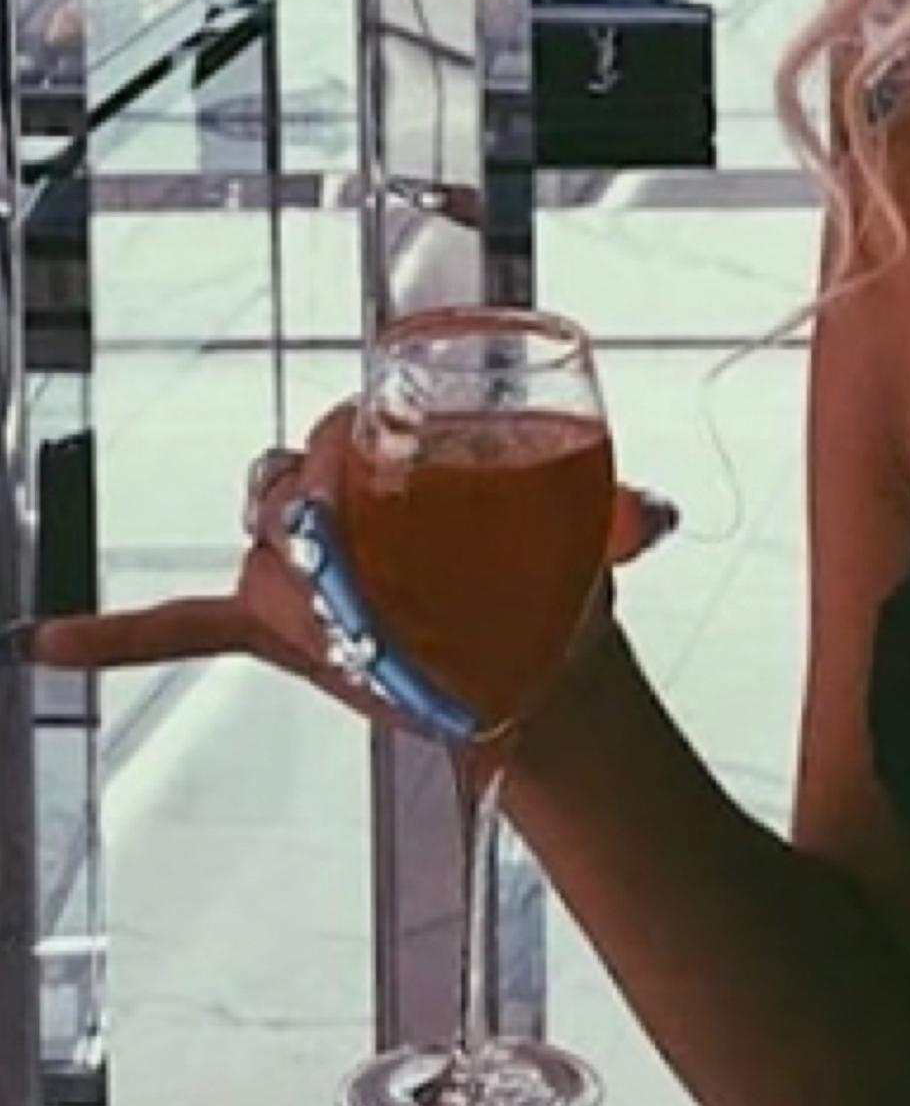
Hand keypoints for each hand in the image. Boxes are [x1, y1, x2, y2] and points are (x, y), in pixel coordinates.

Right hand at [3, 397, 677, 731]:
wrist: (546, 677)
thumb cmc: (561, 591)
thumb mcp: (592, 537)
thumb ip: (620, 515)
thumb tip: (653, 517)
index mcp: (403, 469)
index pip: (342, 429)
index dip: (350, 441)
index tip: (379, 458)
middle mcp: (344, 511)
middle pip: (290, 479)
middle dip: (321, 500)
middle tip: (371, 540)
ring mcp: (310, 573)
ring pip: (261, 546)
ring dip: (290, 569)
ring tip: (349, 603)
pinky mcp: (286, 633)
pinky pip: (185, 624)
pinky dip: (119, 631)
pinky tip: (53, 642)